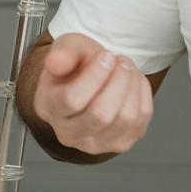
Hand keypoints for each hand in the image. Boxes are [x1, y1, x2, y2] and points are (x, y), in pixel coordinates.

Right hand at [31, 33, 153, 155]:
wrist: (92, 76)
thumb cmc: (78, 63)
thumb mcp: (69, 47)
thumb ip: (63, 52)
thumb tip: (55, 63)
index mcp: (48, 107)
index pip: (72, 100)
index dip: (96, 75)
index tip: (106, 55)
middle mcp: (67, 133)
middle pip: (101, 115)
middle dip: (119, 81)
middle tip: (120, 60)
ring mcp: (94, 144)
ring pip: (125, 118)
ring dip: (132, 85)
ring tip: (126, 68)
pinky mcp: (120, 144)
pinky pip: (141, 120)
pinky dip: (142, 95)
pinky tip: (133, 82)